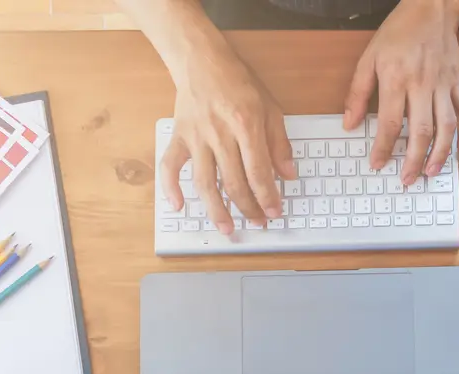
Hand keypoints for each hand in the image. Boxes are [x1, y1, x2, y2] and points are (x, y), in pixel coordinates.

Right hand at [159, 46, 294, 233]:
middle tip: (257, 222)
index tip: (274, 212)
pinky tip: (178, 206)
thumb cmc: (238, 83)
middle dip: (248, 208)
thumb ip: (279, 143)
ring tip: (226, 228)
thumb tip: (287, 175)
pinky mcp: (179, 137)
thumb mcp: (270, 108)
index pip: (259, 172)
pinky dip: (171, 188)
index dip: (268, 197)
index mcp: (246, 125)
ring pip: (205, 182)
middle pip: (234, 182)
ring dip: (216, 210)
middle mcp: (220, 134)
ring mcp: (196, 137)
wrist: (201, 60)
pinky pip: (170, 166)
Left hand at [344, 0, 458, 185]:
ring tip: (431, 172)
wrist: (430, 8)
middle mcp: (422, 84)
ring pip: (447, 125)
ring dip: (440, 153)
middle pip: (421, 130)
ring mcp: (444, 85)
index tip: (378, 164)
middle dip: (414, 159)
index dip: (383, 147)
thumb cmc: (398, 32)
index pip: (390, 122)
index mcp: (397, 79)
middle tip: (407, 179)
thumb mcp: (369, 57)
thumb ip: (358, 92)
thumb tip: (349, 124)